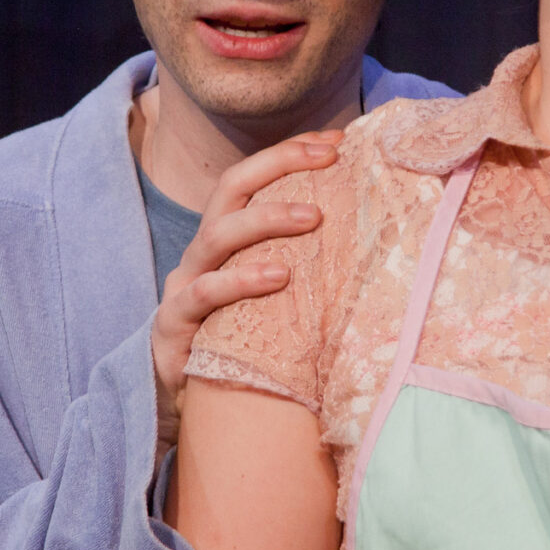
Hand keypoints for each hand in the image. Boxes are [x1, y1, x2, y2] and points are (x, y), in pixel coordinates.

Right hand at [150, 131, 344, 448]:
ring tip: (312, 217)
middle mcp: (202, 254)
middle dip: (278, 165)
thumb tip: (375, 242)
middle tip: (328, 159)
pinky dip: (240, 281)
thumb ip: (307, 269)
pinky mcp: (173, 325)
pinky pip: (203, 294)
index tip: (337, 140)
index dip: (289, 153)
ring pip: (217, 235)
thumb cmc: (244, 347)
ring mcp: (185, 286)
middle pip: (230, 188)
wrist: (193, 409)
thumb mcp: (276, 301)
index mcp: (226, 241)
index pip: (253, 179)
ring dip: (265, 220)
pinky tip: (278, 278)